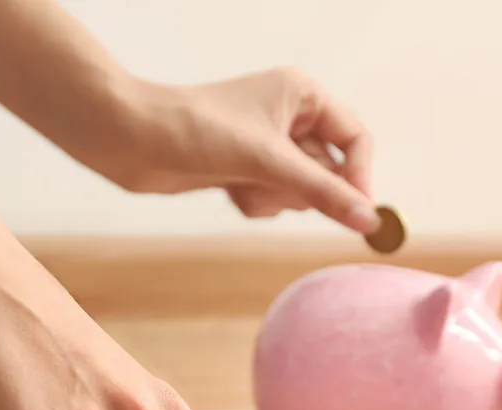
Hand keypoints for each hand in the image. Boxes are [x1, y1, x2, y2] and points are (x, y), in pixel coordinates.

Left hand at [123, 67, 379, 233]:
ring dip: (274, 197)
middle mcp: (291, 118)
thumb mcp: (269, 161)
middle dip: (299, 187)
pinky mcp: (250, 170)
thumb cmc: (197, 130)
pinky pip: (275, 200)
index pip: (355, 140)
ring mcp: (270, 147)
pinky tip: (230, 188)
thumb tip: (369, 220)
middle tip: (270, 181)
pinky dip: (257, 203)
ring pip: (301, 191)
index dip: (360, 177)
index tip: (361, 215)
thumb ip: (324, 192)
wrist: (133, 141)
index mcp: (303, 95)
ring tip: (241, 180)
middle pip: (329, 172)